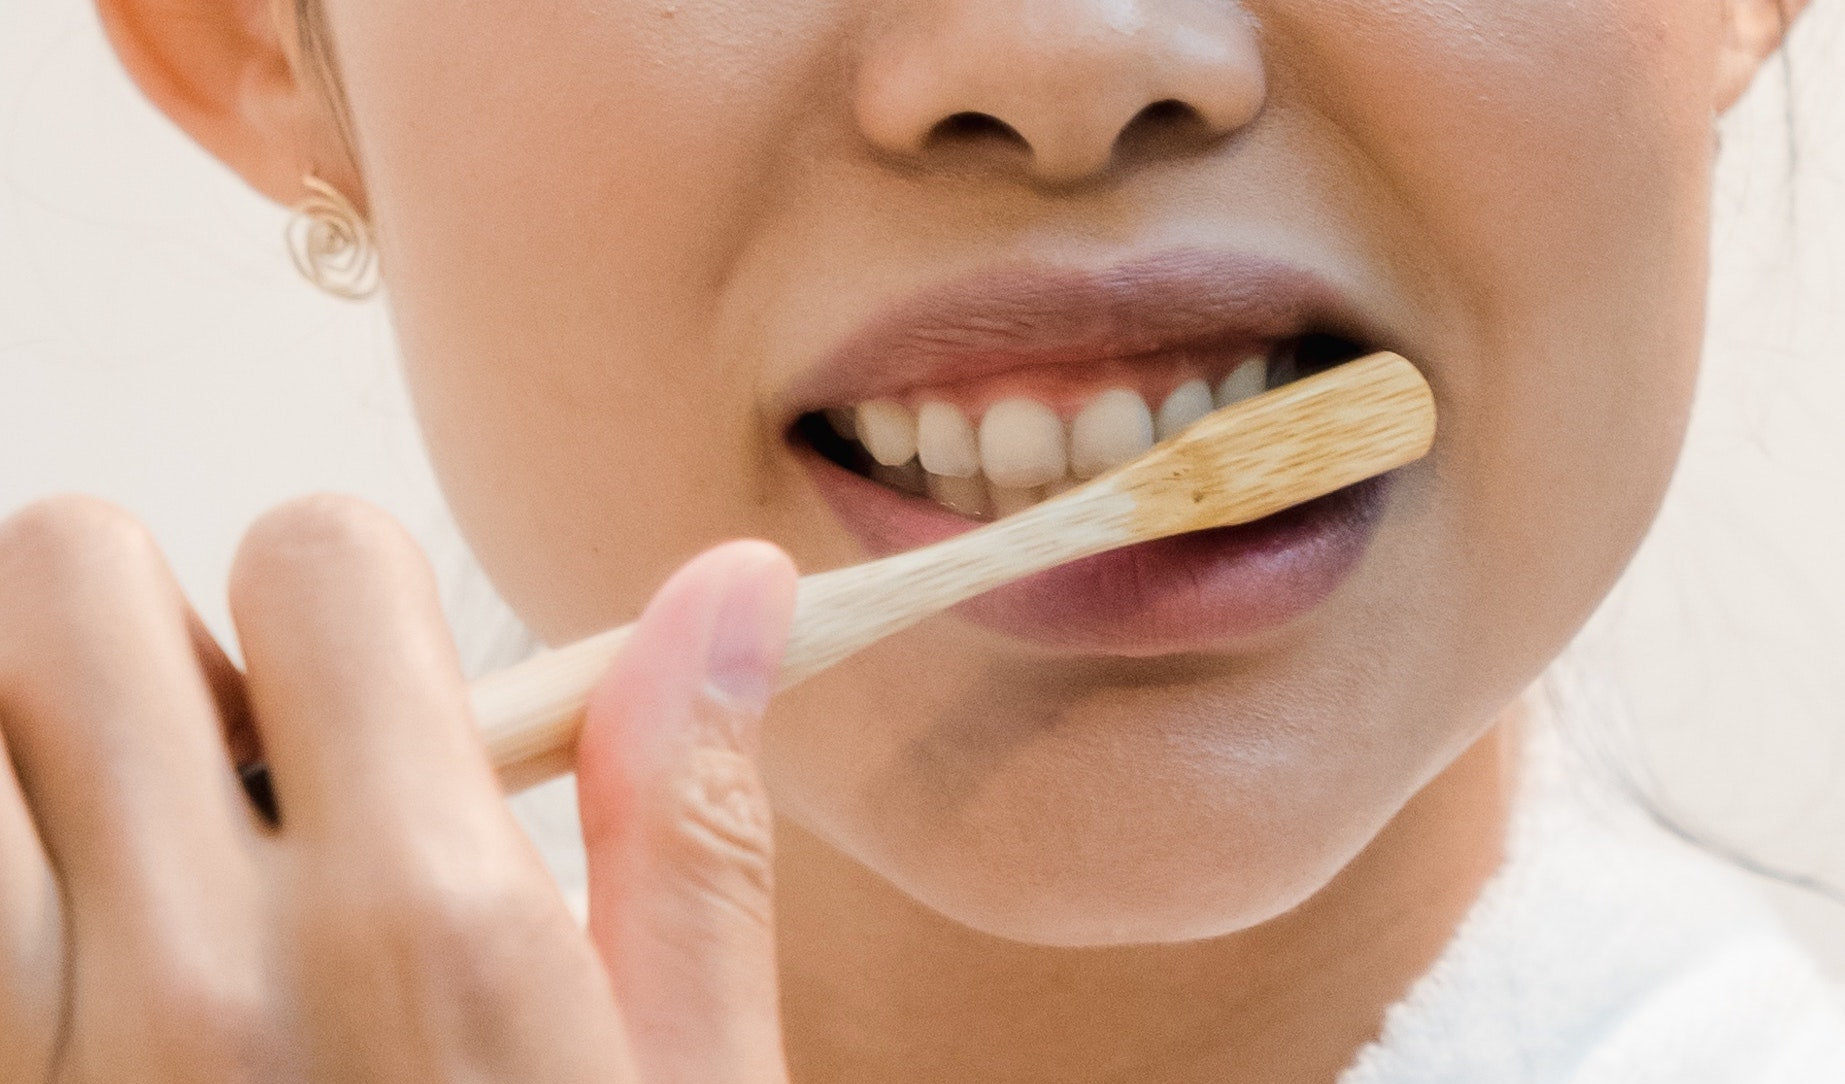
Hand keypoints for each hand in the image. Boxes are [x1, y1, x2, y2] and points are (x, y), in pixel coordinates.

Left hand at [0, 494, 797, 1080]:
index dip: (351, 596)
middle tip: (222, 777)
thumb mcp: (682, 1080)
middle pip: (67, 574)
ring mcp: (40, 1054)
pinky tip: (66, 940)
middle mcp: (197, 982)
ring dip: (25, 745)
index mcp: (425, 931)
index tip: (366, 699)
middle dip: (153, 636)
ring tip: (122, 865)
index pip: (313, 552)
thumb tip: (730, 585)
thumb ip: (688, 824)